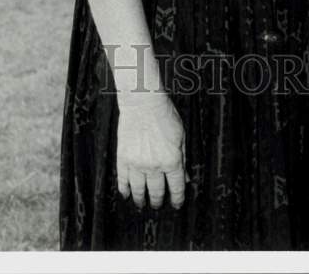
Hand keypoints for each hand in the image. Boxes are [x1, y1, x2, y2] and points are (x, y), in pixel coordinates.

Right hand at [116, 93, 187, 209]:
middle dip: (158, 201)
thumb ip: (183, 159)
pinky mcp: (123, 158)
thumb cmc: (164, 115)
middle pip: (157, 191)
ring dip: (141, 200)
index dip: (177, 199)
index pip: (176, 187)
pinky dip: (124, 190)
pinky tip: (126, 194)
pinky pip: (123, 180)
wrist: (142, 103)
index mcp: (172, 160)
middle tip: (158, 206)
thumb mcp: (181, 136)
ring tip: (142, 204)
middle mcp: (154, 166)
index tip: (176, 204)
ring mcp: (137, 163)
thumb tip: (185, 178)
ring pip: (139, 190)